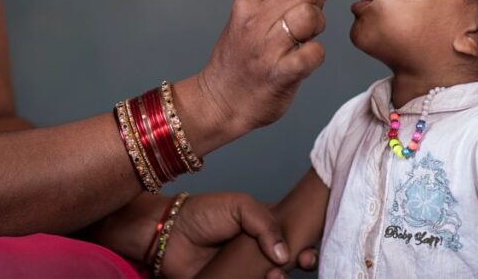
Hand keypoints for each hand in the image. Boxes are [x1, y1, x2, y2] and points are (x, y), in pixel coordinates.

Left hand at [158, 192, 317, 278]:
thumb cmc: (201, 212)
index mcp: (261, 232)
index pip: (291, 241)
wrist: (167, 234)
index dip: (304, 248)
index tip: (309, 254)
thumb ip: (265, 223)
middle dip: (298, 267)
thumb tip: (284, 254)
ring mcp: (243, 274)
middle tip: (299, 264)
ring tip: (274, 277)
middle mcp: (255, 255)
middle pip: (286, 266)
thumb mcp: (239, 205)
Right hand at [198, 0, 343, 136]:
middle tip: (309, 19)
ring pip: (310, 15)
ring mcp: (267, 47)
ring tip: (304, 40)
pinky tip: (304, 59)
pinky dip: (316, 54)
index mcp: (247, 3)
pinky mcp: (280, 73)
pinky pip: (315, 52)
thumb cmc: (241, 60)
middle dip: (317, 0)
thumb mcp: (254, 20)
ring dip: (317, 26)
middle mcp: (254, 20)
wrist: (220, 102)